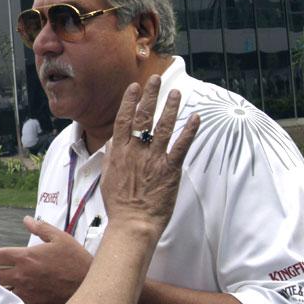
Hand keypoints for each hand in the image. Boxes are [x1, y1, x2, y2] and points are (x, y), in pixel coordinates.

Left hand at [0, 216, 92, 303]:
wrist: (89, 286)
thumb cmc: (75, 260)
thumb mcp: (60, 238)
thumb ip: (41, 228)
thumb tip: (27, 220)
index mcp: (26, 257)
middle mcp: (22, 275)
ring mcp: (27, 292)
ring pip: (2, 293)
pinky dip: (10, 303)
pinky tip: (9, 301)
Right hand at [102, 75, 198, 230]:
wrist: (132, 224)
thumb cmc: (118, 205)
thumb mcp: (107, 177)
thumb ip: (111, 157)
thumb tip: (113, 142)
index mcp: (119, 153)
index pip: (124, 120)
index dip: (129, 101)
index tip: (135, 87)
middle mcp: (135, 152)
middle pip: (143, 117)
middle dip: (150, 96)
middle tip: (155, 79)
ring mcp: (153, 159)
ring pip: (162, 127)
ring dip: (170, 108)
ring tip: (175, 93)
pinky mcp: (170, 170)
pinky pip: (181, 146)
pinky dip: (189, 131)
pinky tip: (195, 117)